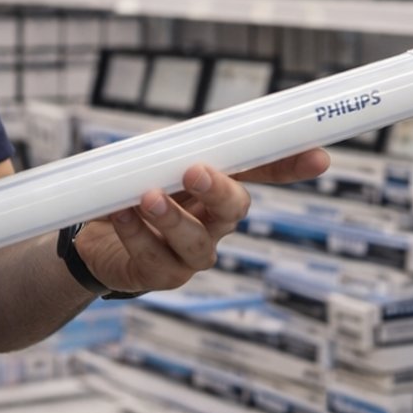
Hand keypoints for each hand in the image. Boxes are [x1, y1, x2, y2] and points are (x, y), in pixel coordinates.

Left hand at [73, 149, 329, 293]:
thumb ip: (168, 147)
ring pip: (195, 242)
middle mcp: (213, 222)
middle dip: (219, 191)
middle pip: (235, 209)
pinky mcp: (162, 276)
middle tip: (195, 171)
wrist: (93, 232)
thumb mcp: (150, 158)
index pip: (263, 172)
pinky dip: (134, 232)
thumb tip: (179, 137)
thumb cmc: (130, 188)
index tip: (320, 157)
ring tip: (146, 198)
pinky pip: (153, 258)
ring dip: (171, 218)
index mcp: (218, 186)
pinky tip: (120, 213)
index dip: (291, 165)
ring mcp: (191, 253)